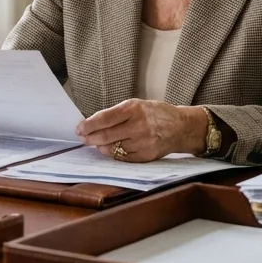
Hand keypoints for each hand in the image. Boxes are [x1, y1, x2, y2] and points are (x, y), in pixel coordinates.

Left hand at [76, 99, 208, 162]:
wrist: (181, 127)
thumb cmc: (156, 114)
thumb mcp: (137, 105)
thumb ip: (117, 114)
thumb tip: (93, 123)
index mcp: (134, 109)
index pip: (104, 119)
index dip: (89, 125)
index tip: (80, 128)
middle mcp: (139, 125)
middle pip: (106, 136)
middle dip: (91, 138)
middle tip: (84, 138)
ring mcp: (143, 142)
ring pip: (113, 149)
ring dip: (101, 147)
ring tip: (98, 143)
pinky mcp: (146, 156)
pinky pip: (123, 158)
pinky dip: (114, 154)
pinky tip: (111, 149)